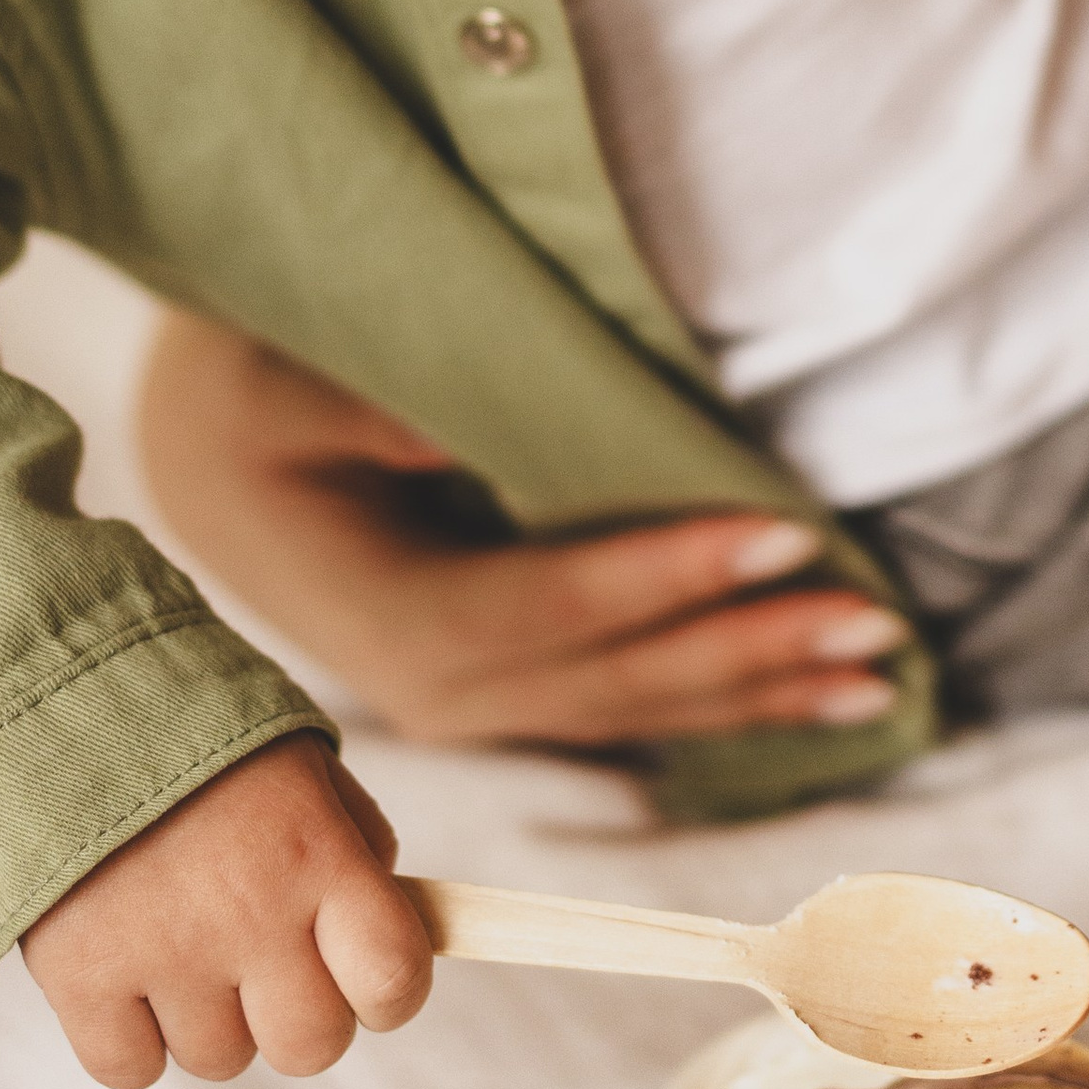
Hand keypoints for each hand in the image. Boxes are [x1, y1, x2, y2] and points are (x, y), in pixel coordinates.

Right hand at [21, 732, 432, 1088]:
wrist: (72, 707)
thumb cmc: (207, 746)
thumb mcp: (308, 772)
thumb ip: (358, 852)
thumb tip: (382, 946)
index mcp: (317, 853)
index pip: (393, 978)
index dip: (391, 994)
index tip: (368, 980)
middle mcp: (250, 912)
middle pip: (311, 1046)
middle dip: (300, 1018)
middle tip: (269, 969)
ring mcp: (164, 951)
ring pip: (221, 1060)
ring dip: (211, 1020)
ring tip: (186, 942)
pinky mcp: (82, 977)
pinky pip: (130, 1070)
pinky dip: (132, 1040)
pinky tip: (131, 973)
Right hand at [138, 316, 908, 748]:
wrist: (210, 456)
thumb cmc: (254, 391)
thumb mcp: (281, 379)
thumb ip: (372, 408)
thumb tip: (459, 439)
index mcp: (380, 609)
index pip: (543, 606)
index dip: (664, 577)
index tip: (781, 533)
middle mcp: (429, 685)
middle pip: (609, 679)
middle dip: (746, 650)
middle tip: (873, 618)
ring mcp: (470, 704)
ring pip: (632, 708)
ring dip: (759, 688)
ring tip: (878, 668)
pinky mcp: (507, 692)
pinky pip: (628, 706)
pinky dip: (727, 699)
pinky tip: (818, 698)